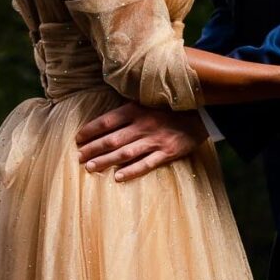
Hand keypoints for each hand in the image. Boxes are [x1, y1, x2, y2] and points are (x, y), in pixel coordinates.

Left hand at [76, 101, 207, 178]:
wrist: (201, 114)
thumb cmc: (169, 108)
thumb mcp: (146, 102)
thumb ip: (127, 110)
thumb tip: (103, 122)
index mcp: (135, 110)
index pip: (106, 121)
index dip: (90, 131)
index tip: (77, 139)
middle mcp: (143, 125)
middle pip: (111, 139)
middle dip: (92, 149)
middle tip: (78, 158)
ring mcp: (155, 140)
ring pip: (125, 153)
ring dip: (105, 161)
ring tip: (90, 168)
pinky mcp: (167, 153)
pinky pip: (146, 164)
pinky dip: (132, 171)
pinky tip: (118, 177)